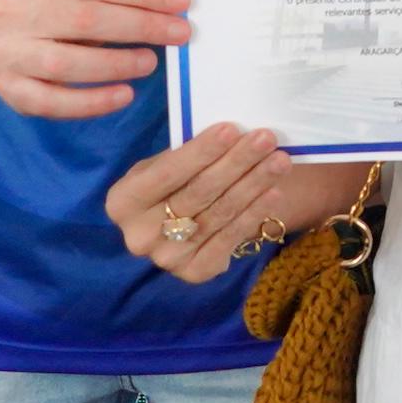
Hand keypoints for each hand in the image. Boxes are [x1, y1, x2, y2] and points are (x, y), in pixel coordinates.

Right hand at [0, 0, 190, 121]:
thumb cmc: (40, 3)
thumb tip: (165, 4)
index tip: (179, 2)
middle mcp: (16, 12)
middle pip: (85, 19)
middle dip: (140, 26)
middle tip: (178, 33)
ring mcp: (10, 54)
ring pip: (67, 63)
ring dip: (117, 63)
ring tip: (150, 62)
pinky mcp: (11, 89)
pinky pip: (53, 102)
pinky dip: (92, 102)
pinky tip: (123, 95)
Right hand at [107, 128, 369, 284]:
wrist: (175, 226)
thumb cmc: (172, 184)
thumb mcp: (163, 166)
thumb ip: (185, 156)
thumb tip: (231, 135)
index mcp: (122, 201)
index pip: (166, 172)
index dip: (201, 152)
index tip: (232, 129)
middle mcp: (139, 235)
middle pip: (197, 193)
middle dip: (236, 163)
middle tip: (266, 139)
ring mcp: (166, 258)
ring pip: (218, 214)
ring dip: (253, 185)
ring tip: (278, 161)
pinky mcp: (193, 273)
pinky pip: (229, 238)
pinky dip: (254, 214)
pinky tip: (273, 192)